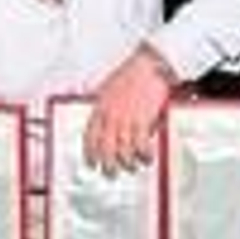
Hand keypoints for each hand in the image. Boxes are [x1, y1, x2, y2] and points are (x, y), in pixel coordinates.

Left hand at [85, 45, 175, 174]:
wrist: (150, 65)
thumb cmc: (133, 73)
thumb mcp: (109, 88)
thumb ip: (105, 107)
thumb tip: (106, 122)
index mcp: (100, 108)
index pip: (89, 137)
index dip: (90, 154)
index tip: (92, 163)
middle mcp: (110, 116)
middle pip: (105, 149)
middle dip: (108, 166)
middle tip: (111, 173)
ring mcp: (125, 120)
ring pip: (123, 152)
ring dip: (128, 163)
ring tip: (133, 167)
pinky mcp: (142, 121)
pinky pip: (141, 146)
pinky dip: (144, 155)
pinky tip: (147, 157)